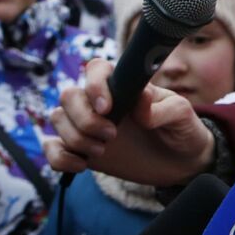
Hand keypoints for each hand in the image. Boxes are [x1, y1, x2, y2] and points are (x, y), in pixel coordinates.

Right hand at [46, 57, 213, 186]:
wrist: (181, 162)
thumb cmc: (182, 128)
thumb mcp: (182, 114)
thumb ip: (163, 107)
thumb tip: (141, 101)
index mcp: (124, 85)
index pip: (96, 69)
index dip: (94, 85)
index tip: (107, 108)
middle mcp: (101, 102)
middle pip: (68, 96)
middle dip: (84, 118)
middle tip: (112, 135)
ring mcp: (88, 125)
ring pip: (57, 118)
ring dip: (75, 137)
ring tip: (103, 151)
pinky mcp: (81, 149)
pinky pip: (52, 148)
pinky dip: (59, 157)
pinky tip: (82, 165)